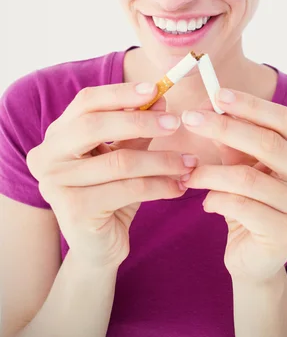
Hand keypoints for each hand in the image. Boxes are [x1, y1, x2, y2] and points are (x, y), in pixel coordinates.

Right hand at [26, 83, 195, 268]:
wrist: (98, 247)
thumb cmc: (110, 194)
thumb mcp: (123, 155)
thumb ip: (136, 128)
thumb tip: (160, 98)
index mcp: (57, 136)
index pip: (86, 102)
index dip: (121, 93)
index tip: (156, 89)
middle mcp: (47, 157)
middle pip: (94, 126)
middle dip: (140, 121)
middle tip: (175, 123)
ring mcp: (56, 184)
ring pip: (119, 161)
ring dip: (161, 160)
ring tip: (189, 162)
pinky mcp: (74, 210)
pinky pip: (128, 189)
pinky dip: (160, 186)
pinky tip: (179, 187)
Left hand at [180, 89, 286, 283]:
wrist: (254, 257)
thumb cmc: (249, 202)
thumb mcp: (242, 164)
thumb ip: (234, 137)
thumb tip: (211, 105)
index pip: (285, 120)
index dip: (251, 105)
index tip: (217, 94)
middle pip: (270, 144)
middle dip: (225, 128)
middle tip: (190, 119)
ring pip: (250, 178)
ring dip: (211, 172)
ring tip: (189, 173)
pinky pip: (245, 207)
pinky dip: (218, 199)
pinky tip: (206, 203)